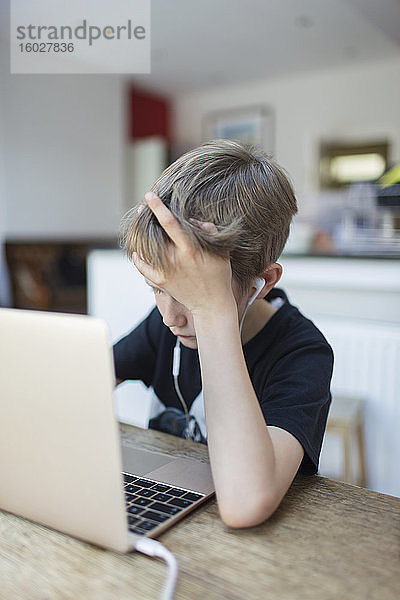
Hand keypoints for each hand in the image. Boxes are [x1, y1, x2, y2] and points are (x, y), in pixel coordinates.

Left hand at [132, 192, 235, 315]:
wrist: (212, 304)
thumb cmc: (219, 274)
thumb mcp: (220, 250)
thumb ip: (209, 231)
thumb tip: (192, 219)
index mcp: (190, 248)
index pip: (170, 223)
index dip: (158, 207)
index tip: (149, 195)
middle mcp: (175, 259)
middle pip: (153, 234)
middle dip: (146, 218)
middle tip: (142, 208)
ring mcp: (165, 271)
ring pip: (145, 250)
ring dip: (140, 237)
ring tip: (141, 227)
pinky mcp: (160, 282)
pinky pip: (142, 267)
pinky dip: (138, 258)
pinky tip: (137, 252)